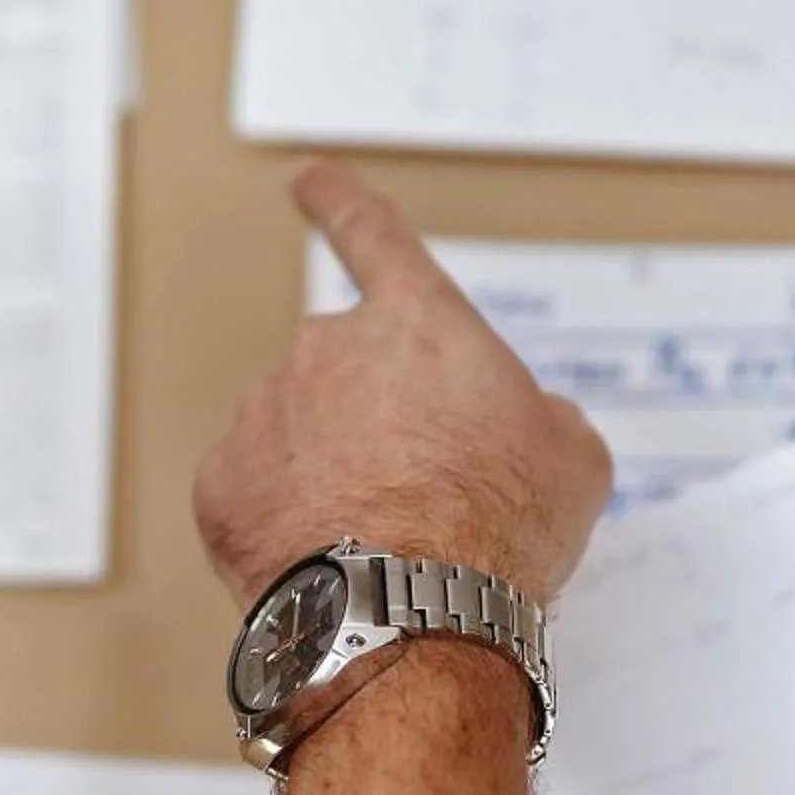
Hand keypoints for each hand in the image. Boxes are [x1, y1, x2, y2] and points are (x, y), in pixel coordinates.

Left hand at [195, 163, 613, 607]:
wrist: (414, 616)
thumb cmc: (500, 529)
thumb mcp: (572, 458)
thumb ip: (538, 416)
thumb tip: (523, 425)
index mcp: (419, 326)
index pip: (374, 237)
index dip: (341, 202)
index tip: (309, 178)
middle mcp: (329, 349)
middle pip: (348, 374)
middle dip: (374, 423)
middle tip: (421, 497)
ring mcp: (266, 413)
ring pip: (297, 435)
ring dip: (330, 475)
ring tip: (383, 545)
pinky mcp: (222, 483)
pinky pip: (255, 493)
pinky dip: (284, 523)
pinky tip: (330, 564)